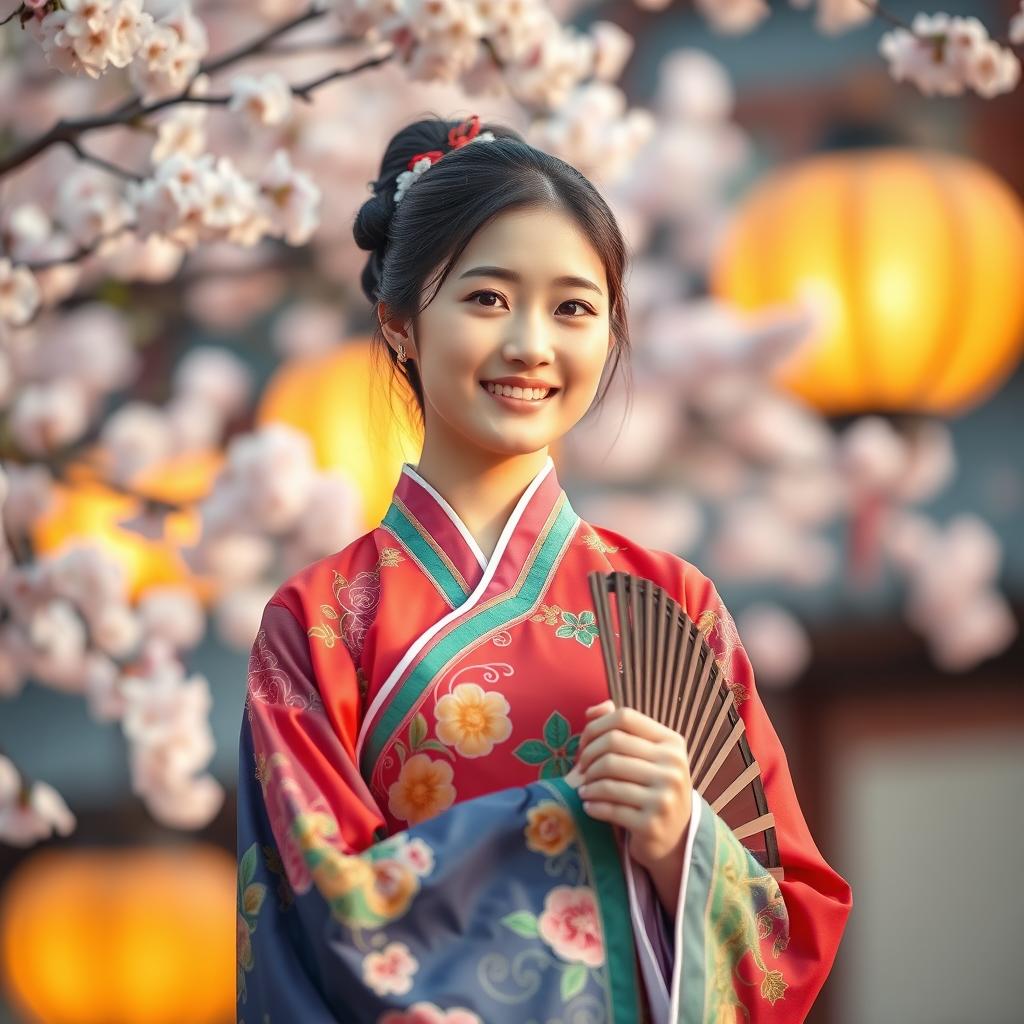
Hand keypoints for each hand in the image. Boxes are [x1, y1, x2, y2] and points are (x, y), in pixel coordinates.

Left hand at [573, 699, 692, 873]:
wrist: (676, 836)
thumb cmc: (654, 786)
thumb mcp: (648, 753)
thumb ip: (621, 727)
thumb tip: (592, 711)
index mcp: (672, 742)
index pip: (624, 717)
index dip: (596, 727)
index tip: (585, 744)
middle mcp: (672, 766)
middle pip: (613, 744)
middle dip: (588, 756)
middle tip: (581, 769)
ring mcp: (664, 796)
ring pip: (608, 777)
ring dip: (587, 783)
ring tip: (584, 788)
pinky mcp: (651, 824)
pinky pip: (609, 807)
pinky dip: (592, 804)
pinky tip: (588, 804)